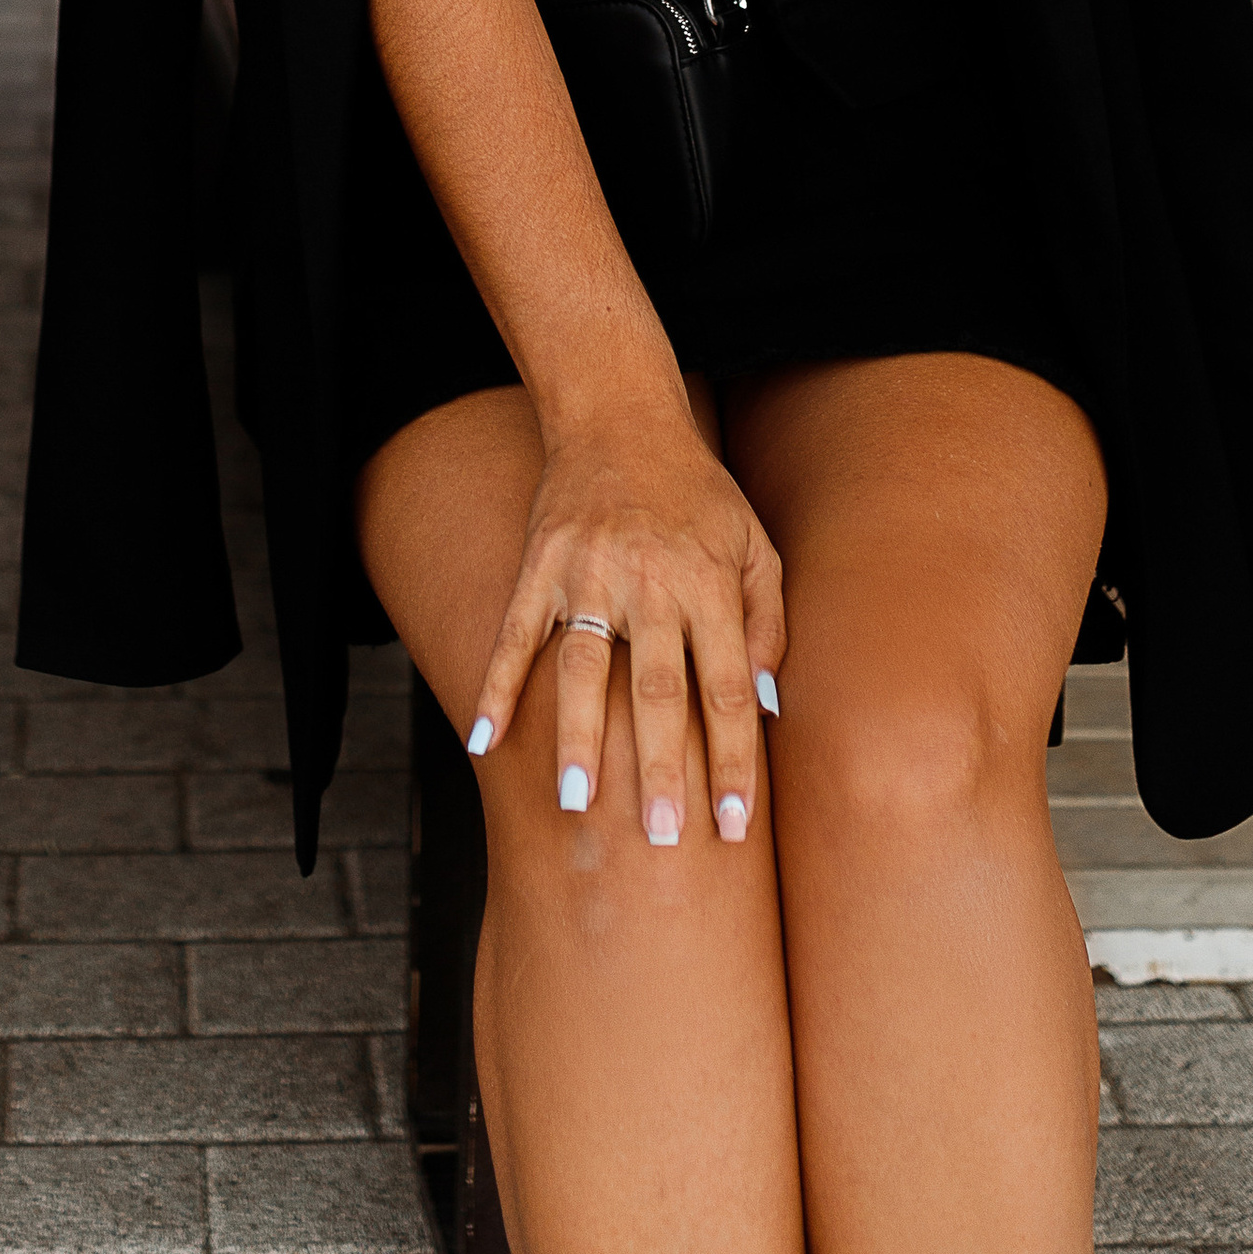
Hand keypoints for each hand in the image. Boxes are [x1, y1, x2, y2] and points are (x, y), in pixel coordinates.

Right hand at [469, 387, 784, 848]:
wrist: (621, 415)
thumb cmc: (700, 493)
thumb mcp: (755, 545)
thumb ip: (768, 624)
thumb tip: (768, 709)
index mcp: (710, 582)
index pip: (726, 687)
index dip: (732, 759)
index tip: (734, 824)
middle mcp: (651, 581)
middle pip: (657, 689)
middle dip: (662, 769)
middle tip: (664, 838)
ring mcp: (589, 572)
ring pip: (582, 669)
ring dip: (579, 740)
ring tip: (575, 806)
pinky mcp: (540, 563)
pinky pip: (514, 633)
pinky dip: (496, 687)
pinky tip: (484, 741)